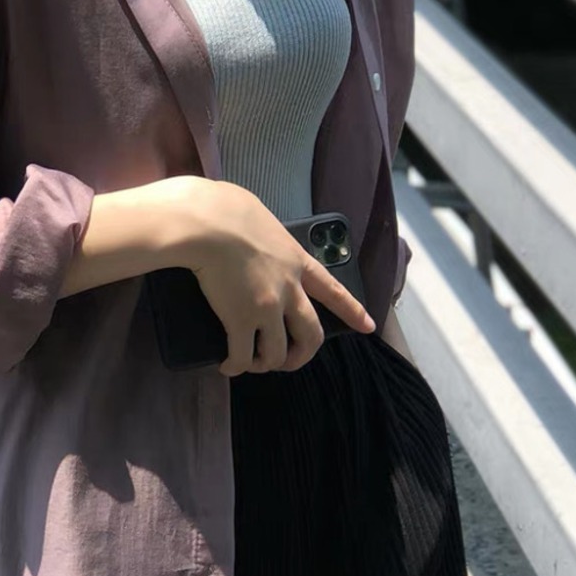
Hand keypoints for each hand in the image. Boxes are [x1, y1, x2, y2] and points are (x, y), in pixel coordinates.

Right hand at [175, 180, 375, 376]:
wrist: (207, 224)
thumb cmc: (226, 209)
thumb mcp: (261, 217)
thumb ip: (265, 235)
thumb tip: (250, 230)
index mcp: (297, 261)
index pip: (334, 291)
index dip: (352, 311)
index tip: (368, 326)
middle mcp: (289, 290)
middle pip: (311, 334)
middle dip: (302, 354)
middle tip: (288, 361)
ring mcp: (267, 308)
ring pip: (277, 352)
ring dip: (266, 363)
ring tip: (251, 363)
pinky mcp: (240, 321)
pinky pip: (243, 356)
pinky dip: (236, 365)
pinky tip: (228, 366)